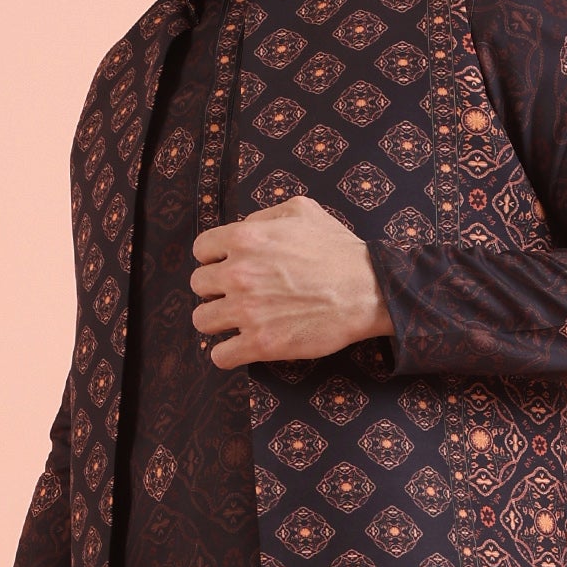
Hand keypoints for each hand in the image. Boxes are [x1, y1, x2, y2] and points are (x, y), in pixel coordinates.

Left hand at [189, 196, 392, 366]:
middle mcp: (238, 274)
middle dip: (215, 289)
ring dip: (216, 321)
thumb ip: (264, 216)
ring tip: (235, 322)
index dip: (214, 258)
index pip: (201, 250)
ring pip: (202, 320)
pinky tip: (240, 347)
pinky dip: (226, 353)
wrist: (367, 290)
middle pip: (199, 285)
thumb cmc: (338, 250)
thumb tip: (244, 227)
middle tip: (236, 295)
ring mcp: (246, 311)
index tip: (227, 267)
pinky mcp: (260, 344)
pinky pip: (220, 355)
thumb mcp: (301, 211)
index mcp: (244, 239)